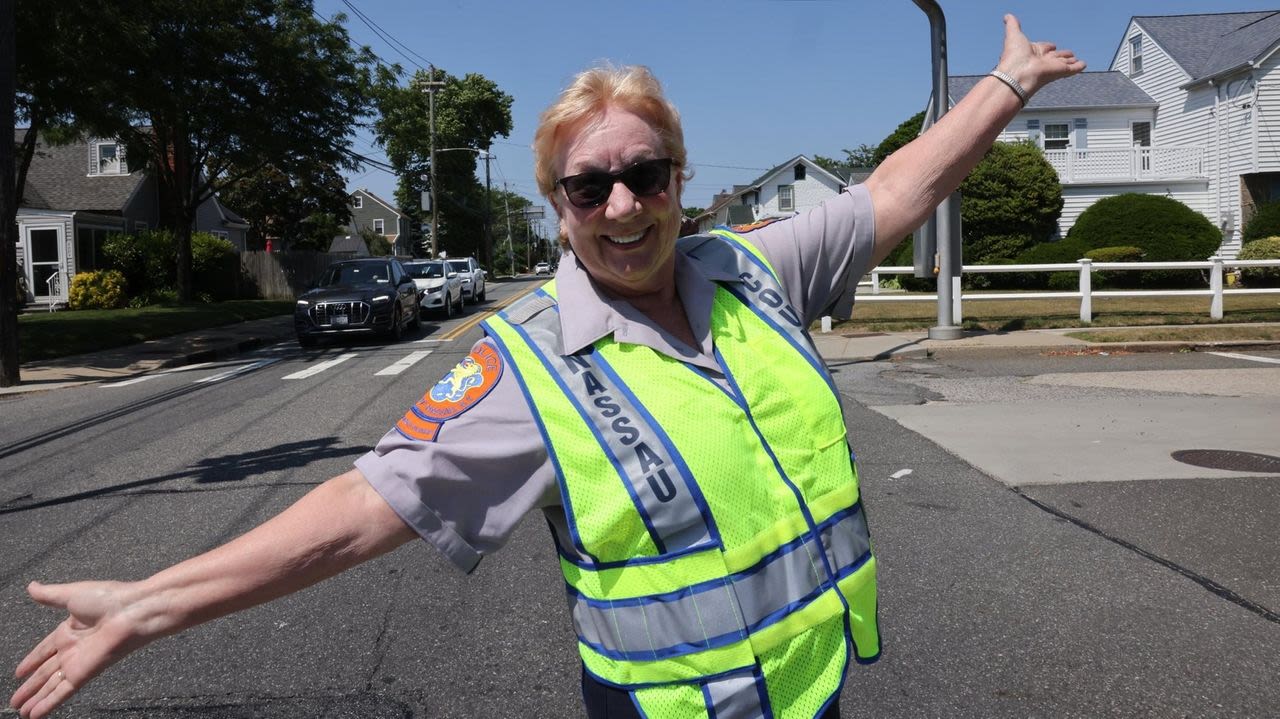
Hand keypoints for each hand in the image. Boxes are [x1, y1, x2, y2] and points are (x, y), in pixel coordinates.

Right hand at [10, 580, 154, 718]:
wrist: (134, 611)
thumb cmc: (108, 598)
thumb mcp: (71, 594)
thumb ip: (49, 595)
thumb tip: (31, 586)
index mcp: (69, 629)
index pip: (45, 650)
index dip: (32, 661)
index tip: (18, 673)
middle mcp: (73, 648)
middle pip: (46, 672)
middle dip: (30, 686)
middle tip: (14, 700)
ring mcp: (78, 662)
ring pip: (51, 685)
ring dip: (36, 699)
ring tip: (21, 712)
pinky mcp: (84, 674)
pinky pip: (62, 692)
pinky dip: (49, 704)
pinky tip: (34, 715)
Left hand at [997, 14, 1086, 95]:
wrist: (1018, 74)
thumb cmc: (1013, 56)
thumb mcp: (1013, 35)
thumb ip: (1012, 25)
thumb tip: (1007, 16)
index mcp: (1031, 52)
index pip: (1043, 47)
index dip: (1047, 47)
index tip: (1052, 46)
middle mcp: (1041, 60)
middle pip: (1054, 56)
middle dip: (1061, 55)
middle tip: (1069, 54)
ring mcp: (1051, 67)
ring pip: (1063, 63)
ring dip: (1070, 61)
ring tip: (1076, 59)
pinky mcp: (1060, 71)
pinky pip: (1072, 69)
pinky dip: (1078, 67)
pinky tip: (1083, 65)